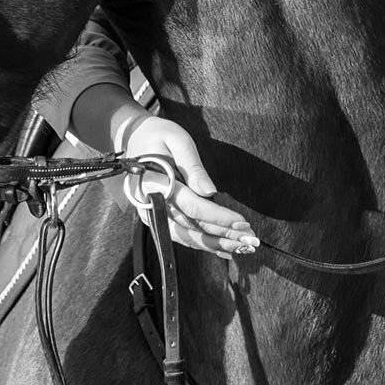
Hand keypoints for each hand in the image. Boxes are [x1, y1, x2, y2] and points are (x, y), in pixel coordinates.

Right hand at [118, 114, 259, 259]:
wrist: (134, 139)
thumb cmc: (158, 136)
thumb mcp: (178, 140)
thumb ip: (193, 166)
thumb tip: (210, 192)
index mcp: (154, 183)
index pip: (190, 206)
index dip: (217, 216)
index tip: (242, 222)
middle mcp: (150, 204)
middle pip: (190, 226)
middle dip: (223, 235)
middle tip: (251, 240)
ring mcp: (151, 215)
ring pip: (186, 236)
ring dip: (215, 244)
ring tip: (243, 246)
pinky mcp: (156, 219)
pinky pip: (180, 235)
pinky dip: (202, 244)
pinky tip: (223, 248)